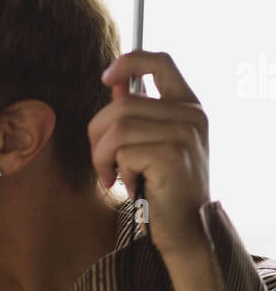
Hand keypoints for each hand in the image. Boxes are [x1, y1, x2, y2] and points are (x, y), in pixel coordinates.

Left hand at [88, 50, 209, 256]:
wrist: (186, 229)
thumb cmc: (164, 188)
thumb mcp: (152, 144)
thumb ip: (136, 113)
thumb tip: (114, 83)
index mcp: (189, 106)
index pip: (160, 62)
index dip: (129, 62)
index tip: (106, 79)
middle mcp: (192, 115)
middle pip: (122, 105)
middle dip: (98, 136)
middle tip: (102, 164)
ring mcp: (185, 134)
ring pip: (117, 128)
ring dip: (102, 157)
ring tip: (111, 176)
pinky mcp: (172, 155)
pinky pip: (123, 152)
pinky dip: (117, 172)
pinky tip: (129, 186)